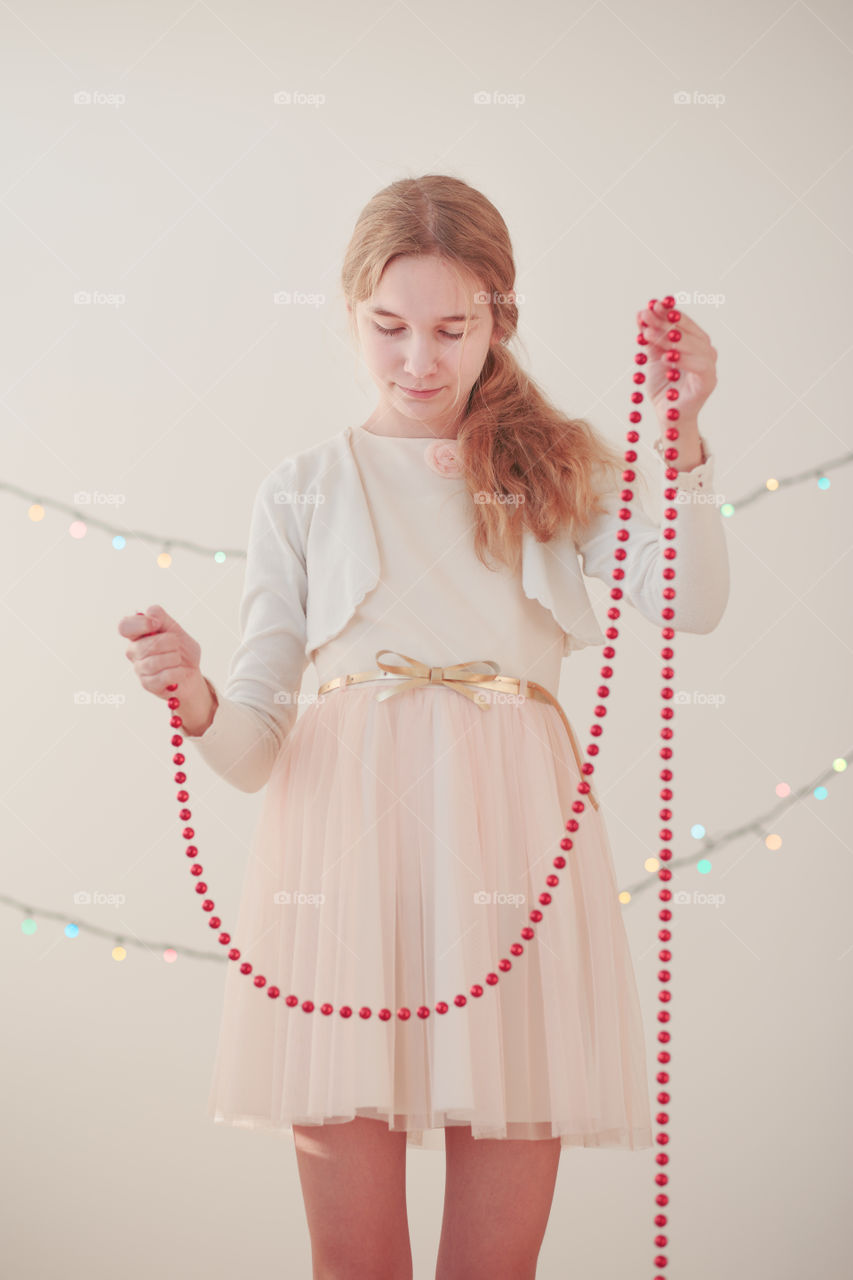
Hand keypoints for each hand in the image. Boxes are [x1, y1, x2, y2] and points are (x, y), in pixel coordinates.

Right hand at [118, 604, 202, 701]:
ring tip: (178, 659)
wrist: (192, 673)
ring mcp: (139, 669)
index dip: (140, 623)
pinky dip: (178, 672)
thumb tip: (150, 614)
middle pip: (145, 645)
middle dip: (169, 643)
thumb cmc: (182, 650)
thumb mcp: (176, 629)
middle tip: (177, 646)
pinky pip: (164, 676)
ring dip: (174, 658)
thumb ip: (162, 617)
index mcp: (137, 635)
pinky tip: (180, 671)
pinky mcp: (147, 685)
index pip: (124, 627)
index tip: (156, 624)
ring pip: (154, 662)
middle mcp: (133, 651)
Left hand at [636, 300, 717, 430]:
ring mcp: (709, 366)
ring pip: (695, 346)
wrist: (668, 415)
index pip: (683, 323)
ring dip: (670, 338)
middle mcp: (706, 351)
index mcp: (695, 342)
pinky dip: (683, 359)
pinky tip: (666, 357)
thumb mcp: (652, 358)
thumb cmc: (663, 387)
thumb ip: (649, 337)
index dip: (668, 312)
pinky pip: (699, 366)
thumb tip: (641, 313)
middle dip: (666, 322)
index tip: (652, 304)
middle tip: (647, 316)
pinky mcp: (709, 381)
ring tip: (648, 335)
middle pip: (688, 332)